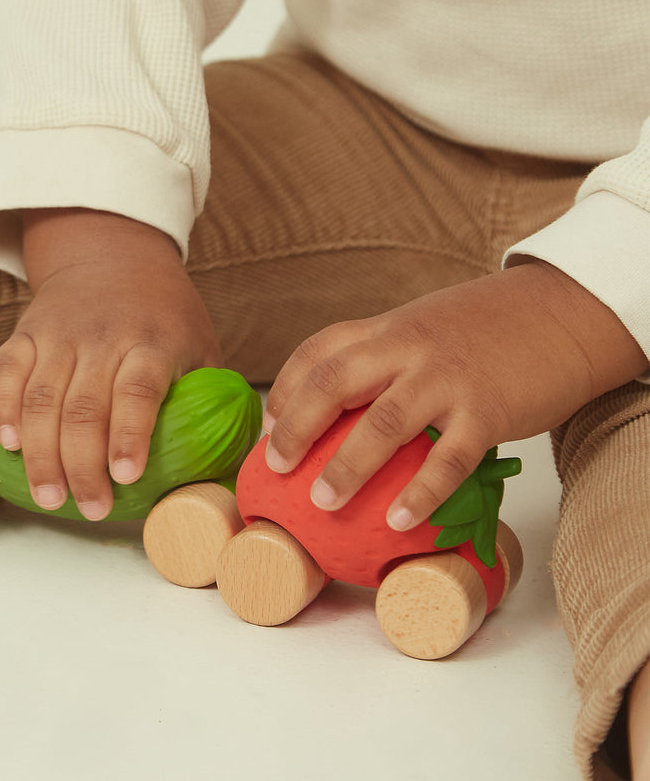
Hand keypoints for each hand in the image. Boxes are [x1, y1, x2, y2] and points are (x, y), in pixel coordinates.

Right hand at [0, 209, 221, 519]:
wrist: (114, 254)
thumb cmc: (165, 316)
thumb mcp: (201, 346)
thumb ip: (209, 398)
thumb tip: (235, 460)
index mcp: (152, 342)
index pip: (138, 392)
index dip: (130, 436)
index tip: (125, 476)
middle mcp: (103, 337)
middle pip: (85, 407)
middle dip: (83, 465)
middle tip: (91, 508)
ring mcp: (61, 334)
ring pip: (42, 399)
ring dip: (42, 453)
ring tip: (49, 496)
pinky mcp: (28, 332)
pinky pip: (8, 373)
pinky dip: (4, 409)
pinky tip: (10, 444)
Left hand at [263, 261, 646, 531]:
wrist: (562, 312)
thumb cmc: (487, 328)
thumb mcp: (424, 326)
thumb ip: (386, 357)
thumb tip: (344, 409)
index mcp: (389, 327)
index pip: (319, 350)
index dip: (287, 389)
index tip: (269, 426)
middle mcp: (409, 347)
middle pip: (335, 381)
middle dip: (298, 426)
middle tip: (276, 466)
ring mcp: (447, 377)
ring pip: (384, 422)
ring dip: (348, 465)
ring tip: (322, 501)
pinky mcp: (489, 410)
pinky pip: (448, 457)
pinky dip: (421, 491)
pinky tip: (400, 519)